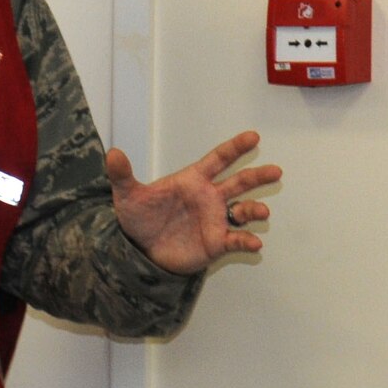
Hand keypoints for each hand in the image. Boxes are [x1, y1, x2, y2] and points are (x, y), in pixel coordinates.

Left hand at [107, 129, 280, 274]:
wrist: (141, 250)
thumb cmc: (141, 218)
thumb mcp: (127, 196)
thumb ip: (122, 175)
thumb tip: (112, 153)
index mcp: (193, 181)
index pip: (218, 159)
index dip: (235, 148)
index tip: (253, 136)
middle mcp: (210, 197)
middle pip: (240, 182)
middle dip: (258, 176)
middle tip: (276, 171)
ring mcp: (215, 219)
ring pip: (243, 210)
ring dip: (254, 210)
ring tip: (261, 212)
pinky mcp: (216, 242)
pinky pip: (236, 240)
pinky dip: (247, 240)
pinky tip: (254, 243)